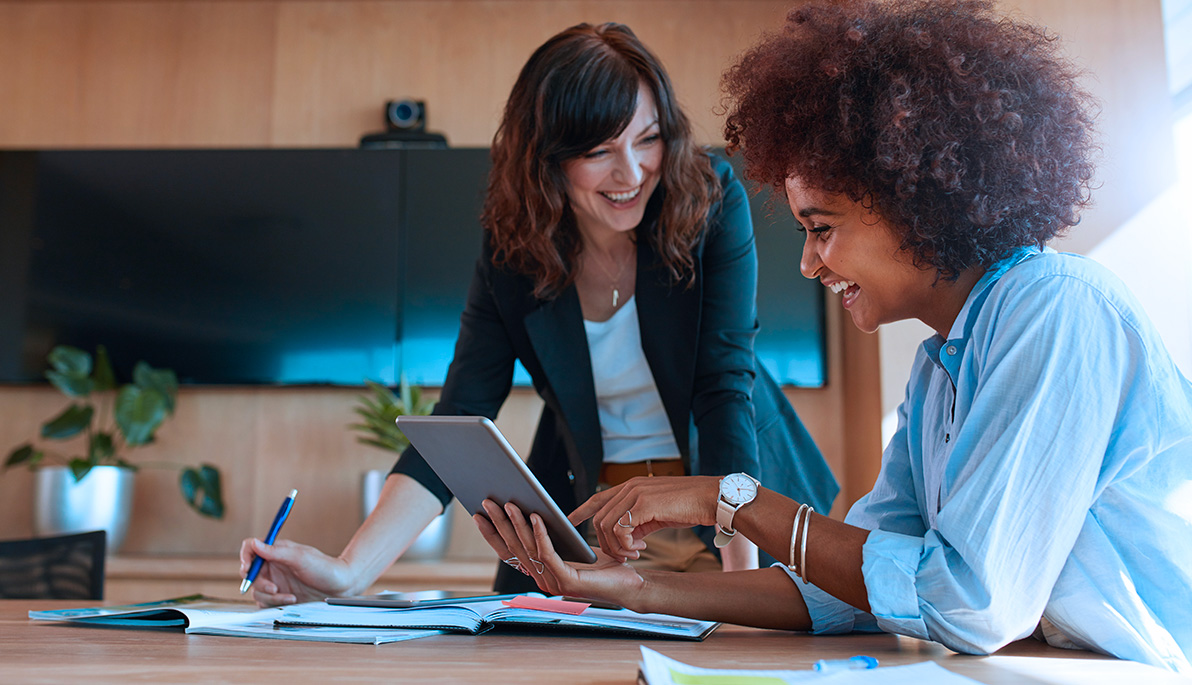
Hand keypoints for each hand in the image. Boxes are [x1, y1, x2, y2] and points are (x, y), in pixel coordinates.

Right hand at [237, 537, 352, 606]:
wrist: (340, 587)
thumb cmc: (324, 568)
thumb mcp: (300, 557)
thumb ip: (275, 551)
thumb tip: (254, 543)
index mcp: (276, 551)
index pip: (250, 549)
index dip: (245, 557)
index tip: (247, 568)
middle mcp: (273, 566)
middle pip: (250, 573)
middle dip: (259, 583)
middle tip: (273, 588)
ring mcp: (276, 582)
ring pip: (257, 591)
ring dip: (271, 596)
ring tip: (290, 596)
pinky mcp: (280, 597)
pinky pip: (266, 603)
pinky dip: (275, 604)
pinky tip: (292, 600)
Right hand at [474, 500, 643, 604]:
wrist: (629, 583)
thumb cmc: (602, 564)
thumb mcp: (570, 546)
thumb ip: (551, 537)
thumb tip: (531, 511)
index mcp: (540, 572)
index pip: (509, 552)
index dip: (492, 534)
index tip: (479, 514)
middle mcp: (542, 579)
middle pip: (514, 548)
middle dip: (499, 523)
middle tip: (488, 501)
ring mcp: (553, 583)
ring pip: (528, 549)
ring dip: (516, 524)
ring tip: (509, 503)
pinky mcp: (567, 581)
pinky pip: (548, 553)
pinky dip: (540, 534)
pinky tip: (536, 517)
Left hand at [568, 476, 719, 561]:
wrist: (712, 498)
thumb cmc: (689, 506)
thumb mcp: (657, 512)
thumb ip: (639, 520)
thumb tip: (627, 537)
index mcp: (632, 486)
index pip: (598, 498)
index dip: (581, 510)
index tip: (570, 521)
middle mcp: (630, 487)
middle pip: (599, 518)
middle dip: (606, 543)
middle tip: (625, 555)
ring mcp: (636, 493)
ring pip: (606, 525)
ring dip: (617, 546)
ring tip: (634, 553)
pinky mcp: (644, 504)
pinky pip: (621, 529)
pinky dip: (625, 544)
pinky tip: (640, 548)